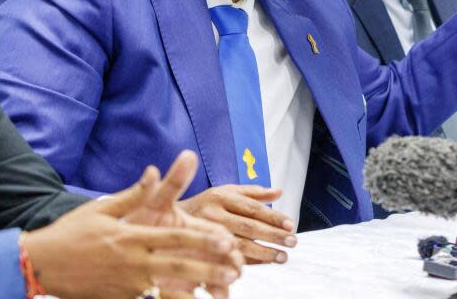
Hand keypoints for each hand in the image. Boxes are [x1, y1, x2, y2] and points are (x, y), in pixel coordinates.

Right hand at [23, 151, 242, 298]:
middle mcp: (132, 262)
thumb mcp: (101, 208)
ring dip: (195, 289)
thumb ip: (133, 193)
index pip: (173, 239)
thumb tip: (155, 171)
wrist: (40, 264)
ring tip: (220, 291)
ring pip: (167, 288)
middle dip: (208, 269)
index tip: (226, 241)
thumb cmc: (71, 232)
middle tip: (235, 271)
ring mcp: (126, 285)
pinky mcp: (119, 298)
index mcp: (130, 237)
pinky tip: (189, 298)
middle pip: (177, 266)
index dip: (202, 241)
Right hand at [180, 185, 297, 263]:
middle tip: (292, 242)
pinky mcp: (199, 249)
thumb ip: (252, 192)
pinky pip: (225, 258)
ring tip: (281, 257)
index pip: (252, 207)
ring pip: (237, 245)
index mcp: (220, 196)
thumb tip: (279, 192)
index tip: (290, 224)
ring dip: (262, 253)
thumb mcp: (224, 191)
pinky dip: (245, 262)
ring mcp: (204, 233)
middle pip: (247, 226)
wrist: (163, 219)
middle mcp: (212, 213)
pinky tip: (262, 264)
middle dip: (272, 235)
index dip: (272, 216)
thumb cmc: (203, 205)